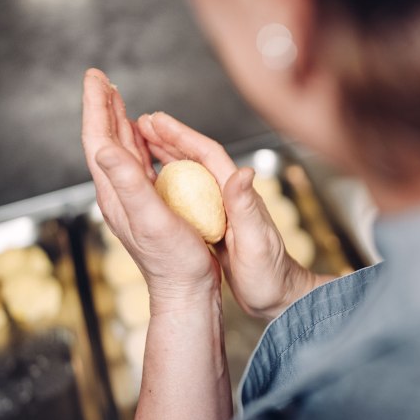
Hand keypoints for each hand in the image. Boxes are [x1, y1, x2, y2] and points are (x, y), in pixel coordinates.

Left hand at [81, 68, 220, 311]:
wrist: (187, 289)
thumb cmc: (175, 260)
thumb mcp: (150, 219)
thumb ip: (127, 183)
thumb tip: (103, 147)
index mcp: (116, 192)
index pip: (99, 139)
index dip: (96, 107)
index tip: (97, 79)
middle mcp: (120, 193)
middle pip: (106, 141)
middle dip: (103, 108)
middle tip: (102, 81)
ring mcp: (134, 199)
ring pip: (121, 152)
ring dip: (118, 123)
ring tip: (118, 102)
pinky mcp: (151, 205)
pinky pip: (139, 164)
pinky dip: (138, 144)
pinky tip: (144, 140)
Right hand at [134, 110, 321, 318]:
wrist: (278, 298)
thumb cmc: (271, 274)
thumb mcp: (258, 241)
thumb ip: (248, 208)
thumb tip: (244, 172)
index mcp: (239, 195)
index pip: (209, 155)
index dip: (182, 136)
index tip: (157, 121)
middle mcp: (231, 197)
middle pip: (197, 159)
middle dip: (169, 138)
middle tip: (141, 122)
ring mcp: (223, 211)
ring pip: (190, 175)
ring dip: (167, 156)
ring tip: (142, 142)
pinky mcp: (216, 226)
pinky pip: (188, 197)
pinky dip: (170, 184)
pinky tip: (155, 183)